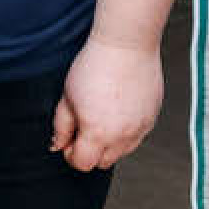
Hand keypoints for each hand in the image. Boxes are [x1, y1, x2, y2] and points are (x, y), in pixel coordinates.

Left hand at [51, 34, 162, 170]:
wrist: (126, 45)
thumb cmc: (95, 64)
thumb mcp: (68, 95)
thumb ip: (61, 125)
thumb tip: (57, 145)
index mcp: (97, 132)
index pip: (82, 163)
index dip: (70, 154)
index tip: (67, 141)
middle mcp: (121, 137)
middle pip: (102, 162)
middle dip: (89, 151)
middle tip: (82, 127)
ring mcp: (139, 130)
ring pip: (121, 152)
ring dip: (108, 143)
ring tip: (100, 115)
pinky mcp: (151, 121)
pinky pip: (136, 137)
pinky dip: (124, 132)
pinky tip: (116, 110)